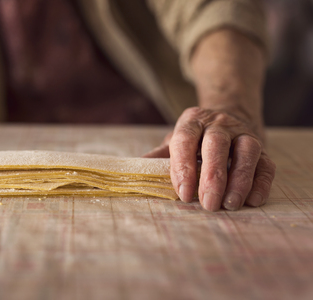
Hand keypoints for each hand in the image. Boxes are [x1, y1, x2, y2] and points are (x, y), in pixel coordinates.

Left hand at [144, 107, 275, 211]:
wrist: (229, 115)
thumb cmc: (195, 137)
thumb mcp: (174, 141)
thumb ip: (158, 157)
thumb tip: (131, 173)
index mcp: (192, 121)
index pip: (185, 140)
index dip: (183, 167)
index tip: (183, 194)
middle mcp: (219, 124)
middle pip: (217, 144)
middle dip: (212, 176)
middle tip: (208, 204)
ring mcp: (243, 133)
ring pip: (247, 151)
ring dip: (240, 179)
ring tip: (230, 205)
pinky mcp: (262, 147)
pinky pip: (266, 163)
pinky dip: (261, 182)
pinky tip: (253, 201)